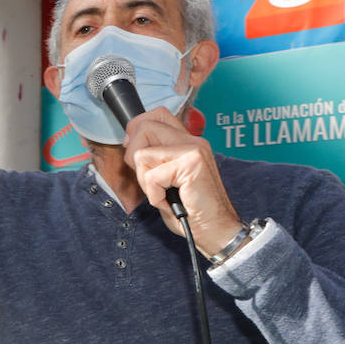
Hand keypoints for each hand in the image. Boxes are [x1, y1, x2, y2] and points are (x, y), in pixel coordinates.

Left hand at [123, 108, 243, 252]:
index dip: (137, 130)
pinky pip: (151, 177)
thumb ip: (153, 157)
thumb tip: (129, 143)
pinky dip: (154, 195)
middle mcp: (192, 140)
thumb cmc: (190, 208)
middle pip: (144, 127)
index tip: (135, 153)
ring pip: (142, 154)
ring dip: (145, 180)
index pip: (156, 115)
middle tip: (150, 180)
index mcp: (187, 141)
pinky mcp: (191, 164)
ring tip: (163, 192)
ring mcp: (193, 150)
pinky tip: (169, 201)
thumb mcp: (165, 178)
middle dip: (134, 157)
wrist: (215, 229)